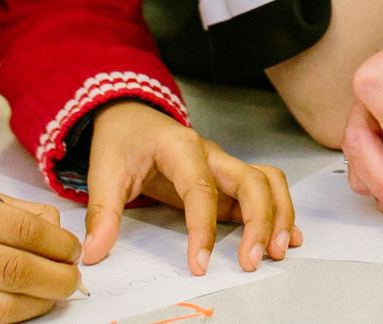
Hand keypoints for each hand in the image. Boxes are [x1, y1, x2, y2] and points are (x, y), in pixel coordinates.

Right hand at [0, 180, 78, 322]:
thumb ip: (9, 209)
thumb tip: (56, 229)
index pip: (21, 230)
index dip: (57, 243)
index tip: (72, 249)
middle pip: (13, 272)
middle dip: (56, 278)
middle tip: (72, 277)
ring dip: (37, 304)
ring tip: (52, 294)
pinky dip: (7, 317)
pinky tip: (21, 304)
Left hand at [80, 101, 299, 271]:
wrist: (132, 118)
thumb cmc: (123, 142)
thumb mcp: (104, 173)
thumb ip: (101, 213)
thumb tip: (94, 253)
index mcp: (180, 148)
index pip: (200, 188)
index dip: (203, 228)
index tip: (199, 263)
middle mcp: (211, 154)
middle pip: (251, 180)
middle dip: (260, 221)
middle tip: (252, 261)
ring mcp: (224, 165)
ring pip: (267, 182)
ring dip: (279, 215)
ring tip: (278, 251)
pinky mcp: (228, 179)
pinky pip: (264, 189)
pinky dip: (280, 211)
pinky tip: (287, 237)